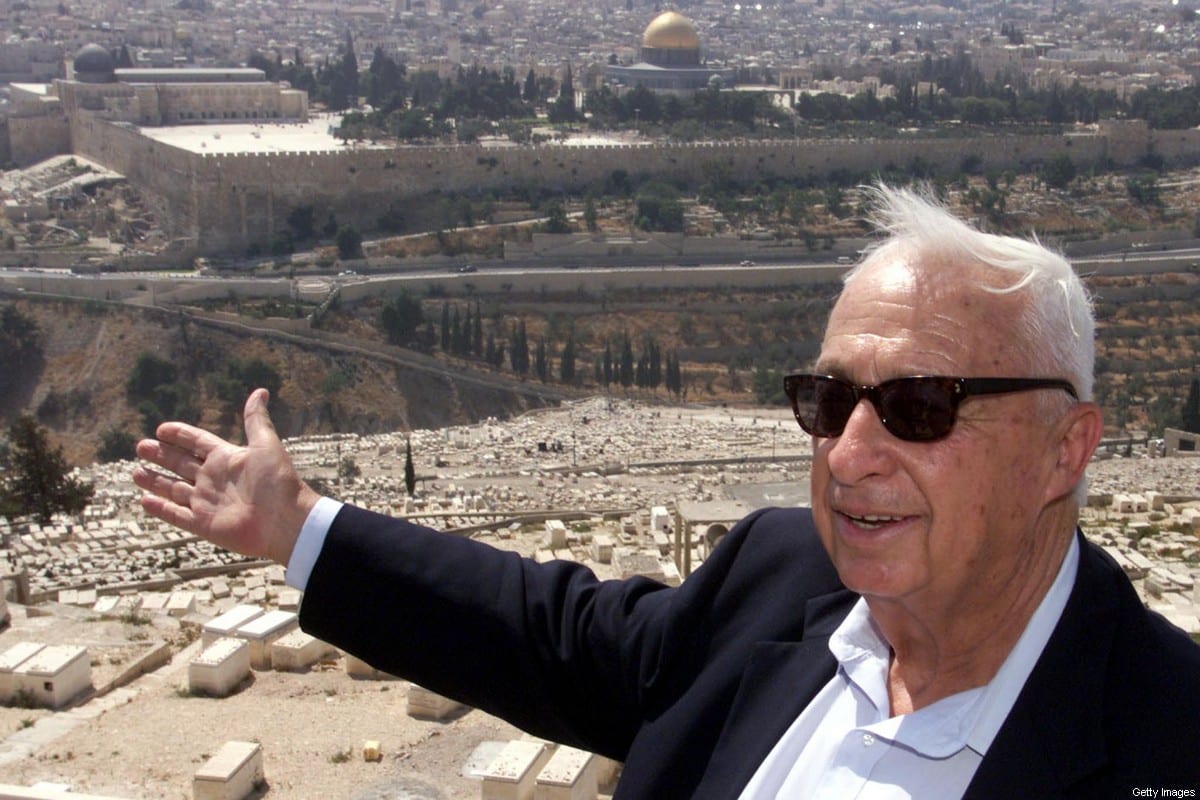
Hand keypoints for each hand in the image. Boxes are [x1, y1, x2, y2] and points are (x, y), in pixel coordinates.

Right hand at [132, 389, 318, 565]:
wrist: (285, 521)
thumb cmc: (277, 481)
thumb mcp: (265, 444)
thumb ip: (255, 419)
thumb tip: (261, 391)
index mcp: (227, 459)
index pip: (198, 443)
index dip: (180, 435)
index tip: (161, 429)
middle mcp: (215, 479)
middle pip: (181, 464)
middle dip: (161, 456)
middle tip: (140, 447)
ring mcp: (208, 503)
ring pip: (174, 490)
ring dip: (155, 481)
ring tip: (136, 472)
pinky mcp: (204, 525)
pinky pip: (177, 515)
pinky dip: (160, 509)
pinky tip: (144, 500)